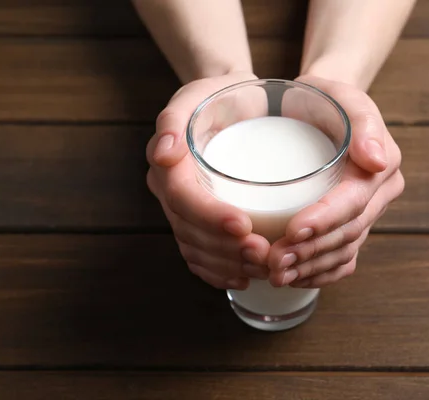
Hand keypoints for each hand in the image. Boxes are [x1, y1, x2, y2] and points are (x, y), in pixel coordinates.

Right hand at [146, 72, 270, 289]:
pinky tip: (242, 278)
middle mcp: (170, 192)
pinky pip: (200, 256)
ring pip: (196, 249)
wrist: (233, 105)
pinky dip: (219, 272)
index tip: (244, 225)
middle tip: (264, 253)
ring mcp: (183, 211)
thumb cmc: (218, 97)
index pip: (181, 199)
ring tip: (263, 267)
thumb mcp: (197, 94)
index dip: (209, 217)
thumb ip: (175, 118)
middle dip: (225, 249)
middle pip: (190, 231)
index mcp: (166, 165)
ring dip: (227, 264)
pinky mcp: (199, 223)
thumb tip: (164, 154)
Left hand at [268, 75, 403, 287]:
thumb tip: (377, 161)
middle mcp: (379, 195)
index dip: (325, 219)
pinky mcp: (351, 227)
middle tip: (274, 260)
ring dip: (311, 268)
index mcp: (382, 167)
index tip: (292, 229)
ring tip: (276, 274)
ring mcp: (366, 215)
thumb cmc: (326, 100)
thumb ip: (364, 122)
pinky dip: (319, 274)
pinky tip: (294, 279)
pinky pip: (342, 260)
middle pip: (348, 233)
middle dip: (311, 251)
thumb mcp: (343, 96)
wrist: (319, 110)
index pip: (354, 201)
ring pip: (344, 252)